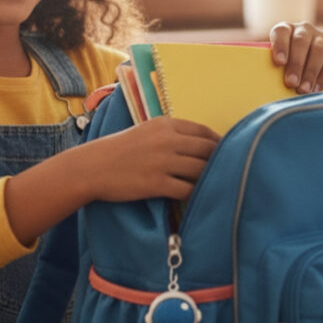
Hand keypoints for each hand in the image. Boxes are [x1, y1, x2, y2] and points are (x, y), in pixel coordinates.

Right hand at [81, 117, 220, 202]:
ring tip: (218, 185)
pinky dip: (197, 194)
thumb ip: (170, 134)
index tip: (228, 151)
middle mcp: (167, 140)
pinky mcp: (157, 183)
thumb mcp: (145, 131)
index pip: (203, 131)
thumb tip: (198, 144)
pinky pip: (188, 189)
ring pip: (201, 169)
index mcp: (165, 124)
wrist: (92, 167)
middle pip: (207, 149)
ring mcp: (163, 162)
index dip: (219, 142)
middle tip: (230, 170)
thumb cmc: (118, 150)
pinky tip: (200, 198)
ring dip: (212, 177)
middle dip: (221, 160)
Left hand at [269, 21, 322, 93]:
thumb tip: (268, 83)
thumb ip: (273, 70)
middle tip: (291, 83)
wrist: (306, 72)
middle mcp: (304, 29)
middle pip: (301, 41)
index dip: (280, 46)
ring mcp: (322, 37)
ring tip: (304, 90)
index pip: (281, 32)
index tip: (279, 63)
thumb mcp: (277, 66)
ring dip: (311, 72)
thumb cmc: (285, 70)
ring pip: (318, 50)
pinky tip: (317, 89)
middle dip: (296, 64)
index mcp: (285, 30)